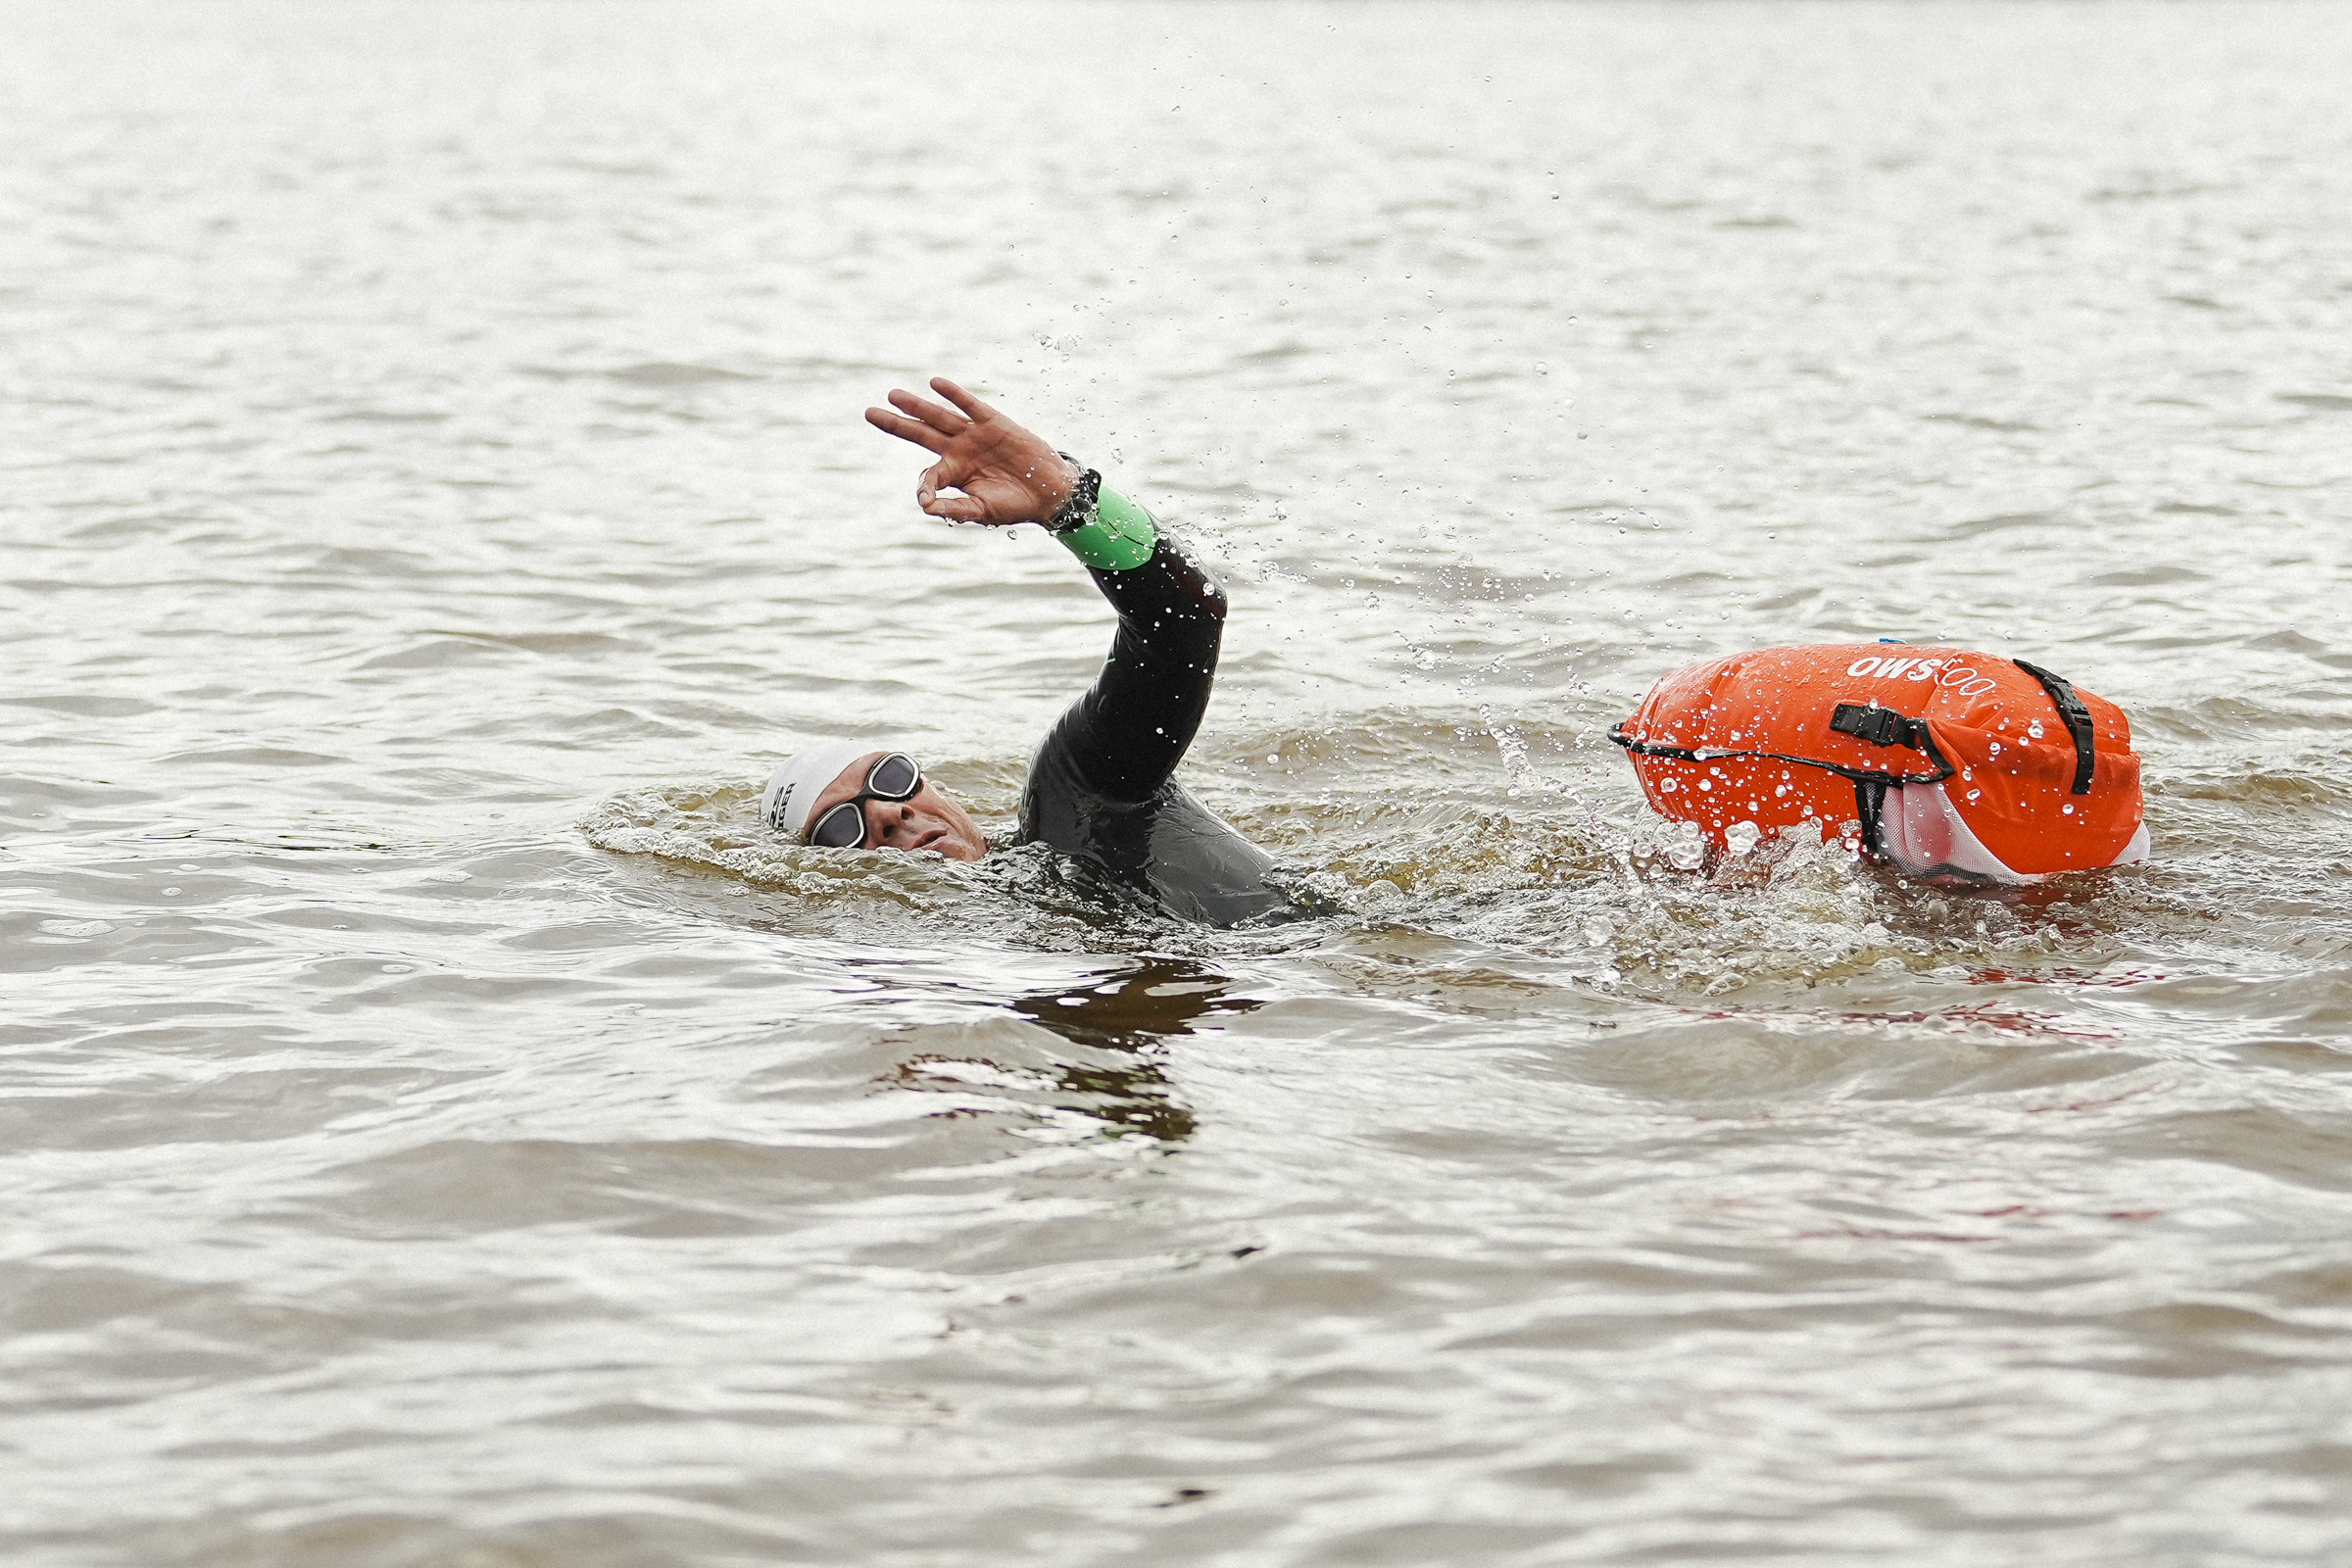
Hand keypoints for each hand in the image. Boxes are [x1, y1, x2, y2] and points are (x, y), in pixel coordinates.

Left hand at [865, 377, 1079, 526]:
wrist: (1048, 491)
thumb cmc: (1014, 504)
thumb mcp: (980, 511)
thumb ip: (953, 508)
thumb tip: (924, 506)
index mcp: (954, 473)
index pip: (928, 475)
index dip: (925, 485)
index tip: (925, 496)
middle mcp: (958, 450)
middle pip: (920, 434)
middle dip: (895, 424)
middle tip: (869, 413)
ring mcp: (973, 434)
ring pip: (938, 417)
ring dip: (916, 406)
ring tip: (893, 395)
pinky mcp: (993, 422)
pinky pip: (969, 405)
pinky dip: (953, 394)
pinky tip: (935, 383)